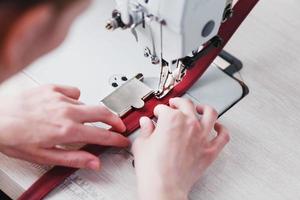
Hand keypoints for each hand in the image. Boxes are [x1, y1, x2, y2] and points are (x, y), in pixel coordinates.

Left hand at [0, 85, 129, 169]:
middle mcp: (67, 111)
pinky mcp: (52, 88)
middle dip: (116, 120)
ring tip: (83, 120)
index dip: (116, 139)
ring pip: (87, 104)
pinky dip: (75, 98)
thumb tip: (93, 161)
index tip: (123, 140)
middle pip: (103, 112)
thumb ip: (73, 158)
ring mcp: (60, 97)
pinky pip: (73, 91)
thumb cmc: (12, 137)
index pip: (102, 134)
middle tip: (119, 125)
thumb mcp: (43, 156)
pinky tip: (68, 104)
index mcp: (67, 130)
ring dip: (91, 113)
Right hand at [132, 98, 229, 199]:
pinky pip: (223, 136)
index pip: (164, 109)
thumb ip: (145, 130)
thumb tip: (146, 123)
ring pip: (210, 113)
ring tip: (199, 108)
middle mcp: (189, 124)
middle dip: (178, 103)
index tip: (157, 114)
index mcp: (171, 119)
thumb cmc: (153, 169)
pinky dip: (222, 129)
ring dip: (204, 108)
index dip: (158, 111)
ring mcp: (202, 136)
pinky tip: (218, 126)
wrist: (164, 187)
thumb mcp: (142, 144)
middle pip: (186, 105)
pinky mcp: (210, 150)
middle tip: (173, 105)